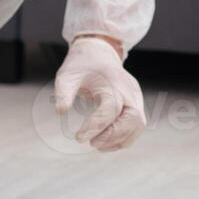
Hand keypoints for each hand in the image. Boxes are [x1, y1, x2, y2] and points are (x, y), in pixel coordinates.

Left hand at [53, 36, 145, 151]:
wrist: (99, 54)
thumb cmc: (81, 66)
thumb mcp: (67, 76)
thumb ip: (63, 93)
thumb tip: (60, 112)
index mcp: (112, 83)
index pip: (111, 110)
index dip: (96, 126)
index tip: (79, 138)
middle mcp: (129, 90)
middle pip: (133, 119)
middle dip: (112, 135)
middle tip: (91, 143)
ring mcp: (136, 97)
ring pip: (138, 125)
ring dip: (119, 140)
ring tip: (97, 144)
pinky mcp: (137, 103)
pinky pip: (137, 126)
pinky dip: (123, 138)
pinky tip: (105, 142)